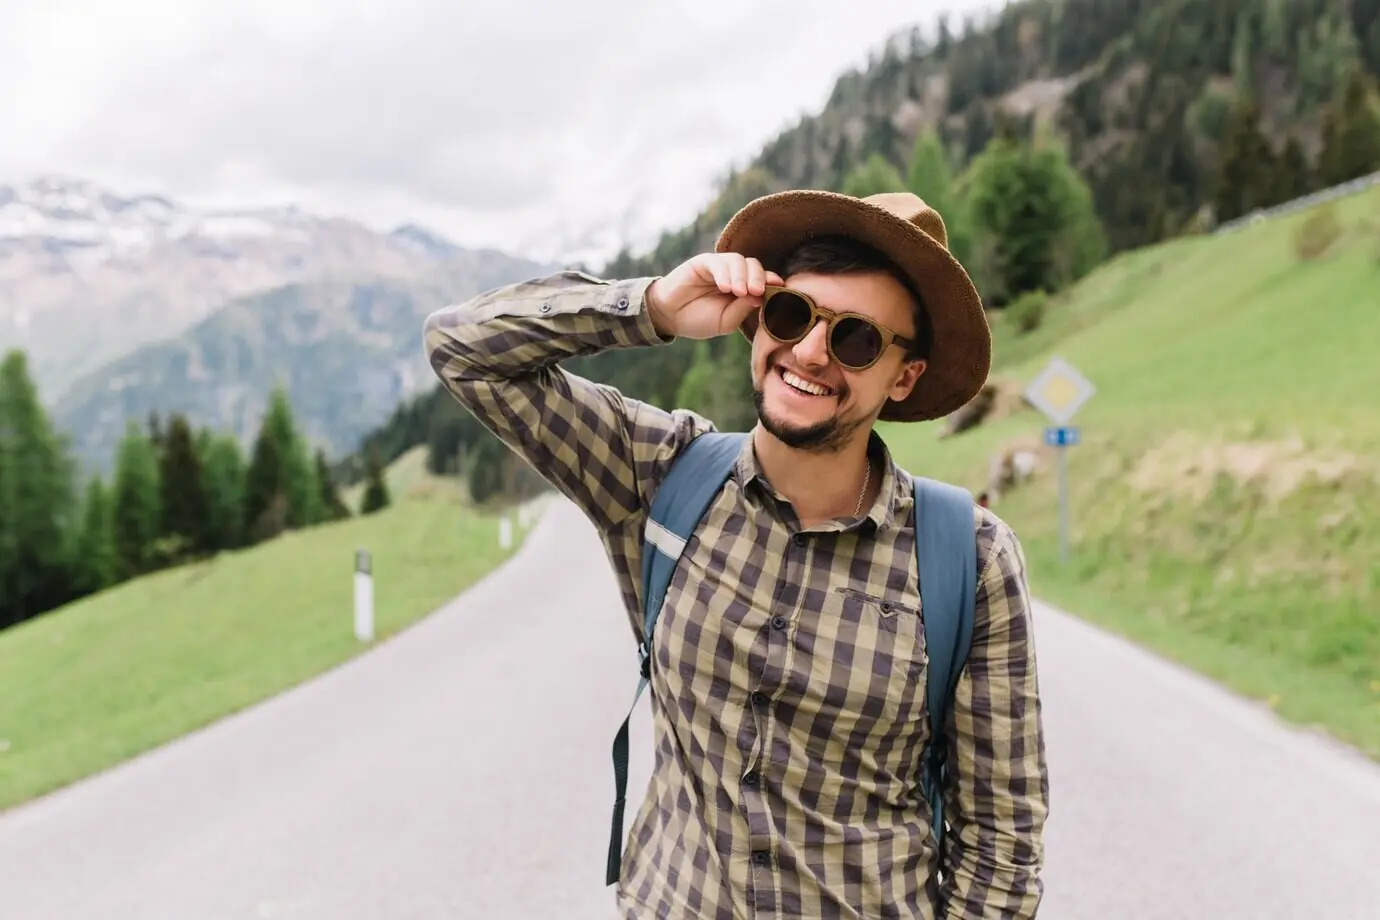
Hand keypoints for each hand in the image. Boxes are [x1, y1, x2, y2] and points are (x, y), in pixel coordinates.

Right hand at [645, 253, 783, 339]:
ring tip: (739, 292)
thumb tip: (761, 296)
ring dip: (742, 276)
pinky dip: (725, 273)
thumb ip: (743, 309)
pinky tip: (725, 287)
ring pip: (739, 261)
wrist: (671, 317)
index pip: (763, 280)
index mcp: (744, 289)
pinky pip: (719, 262)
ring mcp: (720, 267)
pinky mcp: (704, 262)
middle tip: (757, 291)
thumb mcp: (726, 322)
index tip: (780, 287)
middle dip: (759, 277)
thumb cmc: (699, 320)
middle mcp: (735, 275)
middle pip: (754, 266)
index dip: (772, 281)